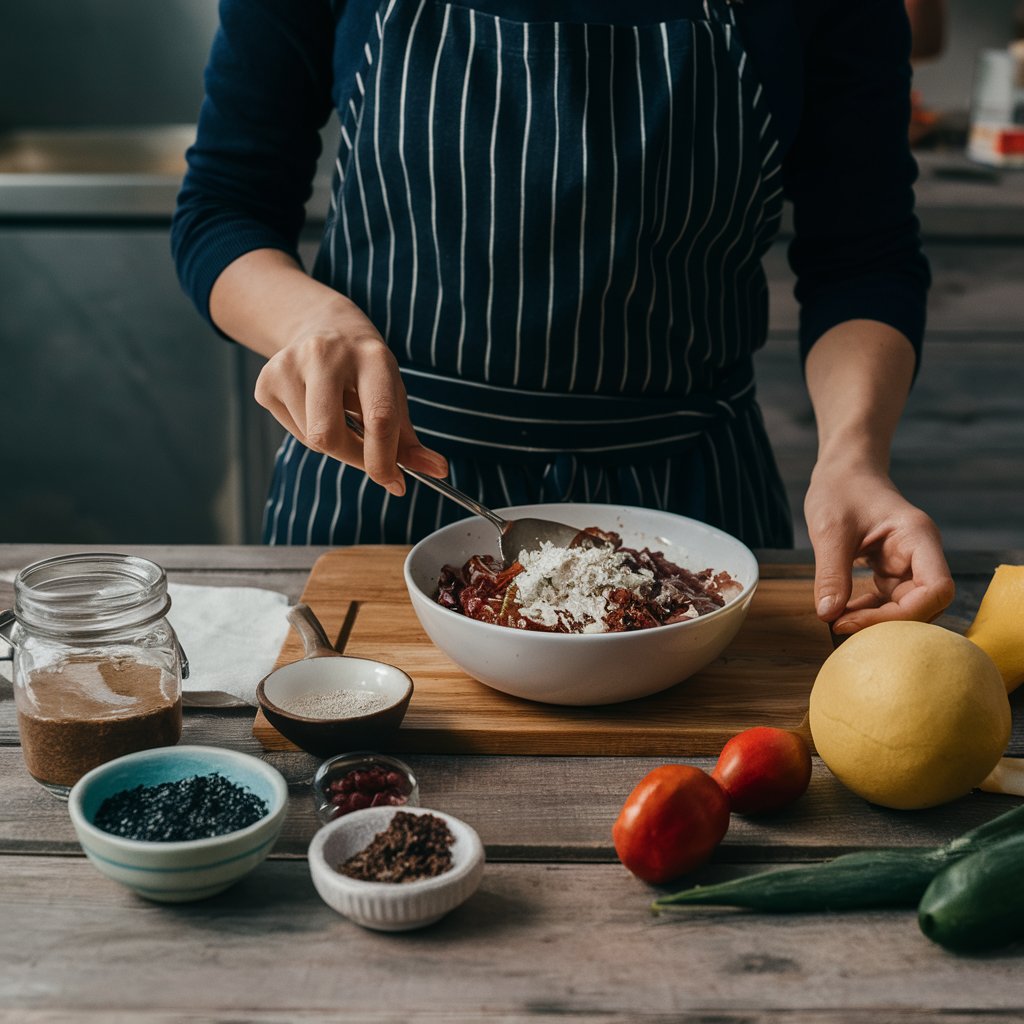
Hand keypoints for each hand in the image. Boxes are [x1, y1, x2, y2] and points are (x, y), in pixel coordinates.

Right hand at [253, 300, 447, 495]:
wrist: (321, 327)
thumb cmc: (365, 370)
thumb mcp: (392, 393)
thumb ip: (409, 439)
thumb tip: (437, 471)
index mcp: (371, 356)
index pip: (378, 417)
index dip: (385, 459)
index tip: (396, 482)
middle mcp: (326, 354)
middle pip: (329, 435)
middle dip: (352, 458)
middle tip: (367, 458)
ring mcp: (289, 364)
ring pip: (312, 439)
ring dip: (332, 443)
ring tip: (338, 415)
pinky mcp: (265, 380)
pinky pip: (293, 432)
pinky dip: (309, 433)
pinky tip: (315, 407)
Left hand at [803, 462, 953, 634]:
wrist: (843, 471)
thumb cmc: (840, 489)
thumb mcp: (829, 529)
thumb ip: (830, 573)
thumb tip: (828, 615)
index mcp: (917, 537)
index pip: (935, 590)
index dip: (900, 615)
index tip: (852, 619)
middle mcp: (921, 553)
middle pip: (925, 604)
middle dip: (886, 622)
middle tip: (840, 626)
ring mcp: (909, 563)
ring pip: (908, 607)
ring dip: (877, 620)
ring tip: (837, 622)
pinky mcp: (893, 569)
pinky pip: (890, 600)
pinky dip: (869, 611)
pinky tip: (842, 613)